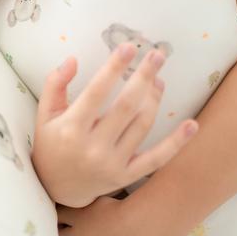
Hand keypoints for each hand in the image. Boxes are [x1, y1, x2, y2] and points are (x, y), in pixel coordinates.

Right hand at [30, 43, 197, 207]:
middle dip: (144, 76)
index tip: (128, 47)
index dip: (114, 68)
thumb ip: (55, 84)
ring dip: (154, 98)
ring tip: (159, 79)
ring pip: (142, 125)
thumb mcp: (44, 113)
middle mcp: (93, 147)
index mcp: (71, 128)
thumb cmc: (50, 144)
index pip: (97, 92)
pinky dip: (177, 143)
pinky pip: (156, 159)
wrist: (56, 188)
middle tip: (157, 55)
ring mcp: (112, 164)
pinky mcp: (126, 177)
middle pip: (126, 106)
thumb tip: (73, 59)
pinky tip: (191, 125)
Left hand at [56, 195, 148, 235]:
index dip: (55, 221)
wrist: (139, 228)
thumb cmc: (103, 216)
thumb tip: (52, 212)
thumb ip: (58, 212)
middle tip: (79, 213)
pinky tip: (111, 229)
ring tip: (98, 220)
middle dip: (70, 231)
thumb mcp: (74, 208)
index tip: (62, 209)